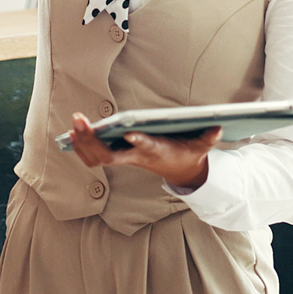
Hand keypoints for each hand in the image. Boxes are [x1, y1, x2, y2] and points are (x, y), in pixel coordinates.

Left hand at [68, 112, 221, 190]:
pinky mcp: (119, 158)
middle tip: (79, 121)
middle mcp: (137, 157)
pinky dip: (82, 147)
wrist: (181, 172)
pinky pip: (94, 158)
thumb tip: (219, 125)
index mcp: (156, 151)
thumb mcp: (201, 146)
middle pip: (109, 155)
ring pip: (98, 158)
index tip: (128, 132)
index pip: (146, 147)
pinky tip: (74, 133)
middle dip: (92, 140)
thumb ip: (208, 137)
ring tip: (74, 123)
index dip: (138, 141)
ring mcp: (125, 159)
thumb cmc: (187, 152)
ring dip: (83, 143)